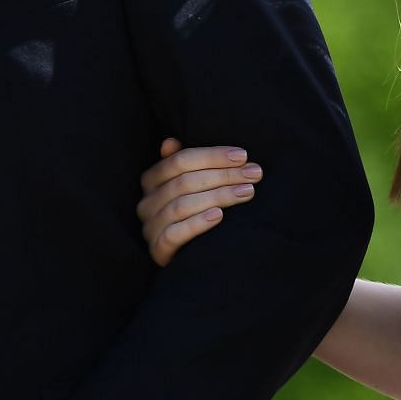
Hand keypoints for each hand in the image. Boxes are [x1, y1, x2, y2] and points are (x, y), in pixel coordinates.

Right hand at [136, 137, 260, 266]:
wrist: (188, 258)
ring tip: (246, 192)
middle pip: (184, 182)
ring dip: (218, 196)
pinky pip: (174, 234)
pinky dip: (197, 224)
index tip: (243, 156)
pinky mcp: (157, 250)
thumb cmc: (191, 212)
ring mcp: (150, 227)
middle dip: (223, 175)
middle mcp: (146, 202)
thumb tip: (170, 141)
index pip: (180, 160)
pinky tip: (219, 216)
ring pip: (182, 206)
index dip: (212, 156)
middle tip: (254, 174)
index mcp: (151, 180)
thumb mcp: (187, 185)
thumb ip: (181, 163)